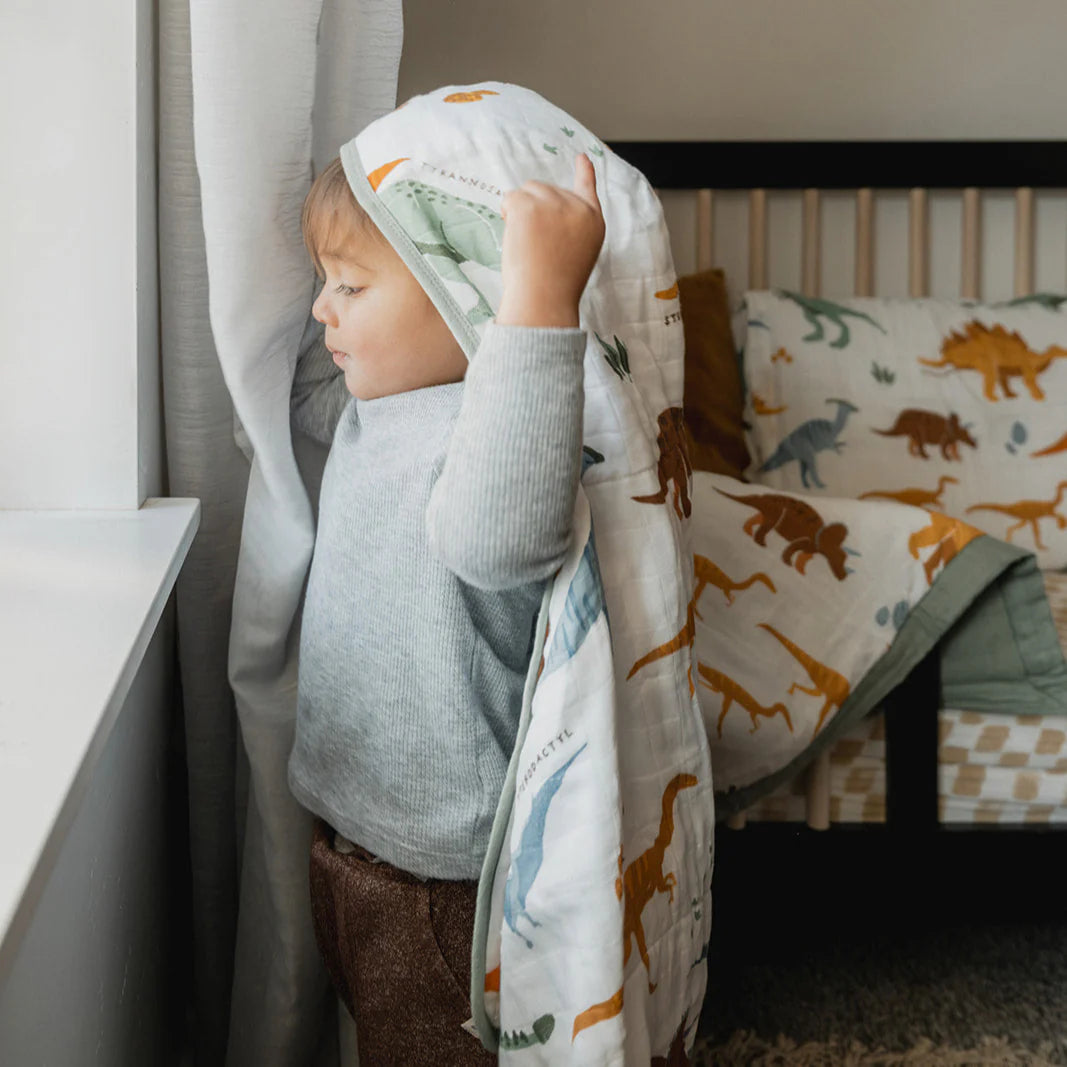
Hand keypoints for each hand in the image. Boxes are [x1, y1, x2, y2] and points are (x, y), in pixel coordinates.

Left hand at [494, 153, 605, 327]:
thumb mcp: (574, 255)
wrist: (544, 300)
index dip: (585, 173)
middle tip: (535, 244)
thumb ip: (566, 229)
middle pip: (546, 189)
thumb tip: (537, 211)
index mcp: (593, 222)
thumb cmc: (555, 286)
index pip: (588, 190)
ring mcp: (555, 203)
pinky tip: (517, 237)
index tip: (583, 158)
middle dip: (534, 209)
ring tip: (527, 243)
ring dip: (519, 211)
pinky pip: (510, 198)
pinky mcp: (530, 205)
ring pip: (527, 191)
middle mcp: (578, 208)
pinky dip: (507, 214)